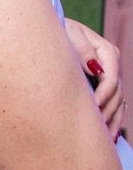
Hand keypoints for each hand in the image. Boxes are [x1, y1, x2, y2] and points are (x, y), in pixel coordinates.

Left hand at [63, 17, 124, 138]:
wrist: (52, 31)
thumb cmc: (57, 30)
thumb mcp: (68, 34)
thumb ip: (82, 51)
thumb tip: (96, 69)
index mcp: (107, 51)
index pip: (111, 79)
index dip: (102, 95)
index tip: (91, 108)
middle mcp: (112, 65)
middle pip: (116, 94)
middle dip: (107, 112)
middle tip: (95, 129)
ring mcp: (109, 76)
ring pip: (117, 103)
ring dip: (112, 121)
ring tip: (104, 139)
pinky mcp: (103, 85)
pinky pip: (113, 106)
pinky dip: (111, 120)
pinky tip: (108, 137)